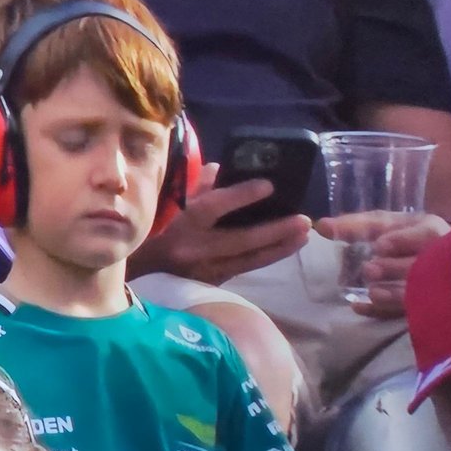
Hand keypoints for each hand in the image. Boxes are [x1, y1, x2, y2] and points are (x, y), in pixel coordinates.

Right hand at [131, 164, 310, 284]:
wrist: (146, 281)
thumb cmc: (160, 241)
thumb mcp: (175, 213)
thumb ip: (199, 192)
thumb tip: (220, 167)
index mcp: (184, 226)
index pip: (213, 207)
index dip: (241, 196)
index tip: (267, 185)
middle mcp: (197, 248)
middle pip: (241, 239)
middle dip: (274, 230)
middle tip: (303, 219)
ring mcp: (209, 269)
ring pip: (251, 259)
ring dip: (280, 247)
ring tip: (304, 235)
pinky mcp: (218, 283)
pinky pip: (248, 267)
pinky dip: (270, 256)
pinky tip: (289, 247)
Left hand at [315, 212, 450, 317]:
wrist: (429, 260)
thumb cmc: (401, 235)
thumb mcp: (384, 225)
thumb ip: (355, 225)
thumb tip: (322, 226)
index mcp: (430, 231)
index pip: (425, 234)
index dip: (403, 240)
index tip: (379, 246)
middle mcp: (439, 258)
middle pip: (424, 266)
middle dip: (395, 268)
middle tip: (370, 270)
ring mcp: (435, 284)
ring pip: (420, 292)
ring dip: (395, 293)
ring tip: (372, 293)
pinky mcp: (423, 306)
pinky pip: (404, 312)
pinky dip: (381, 311)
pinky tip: (359, 307)